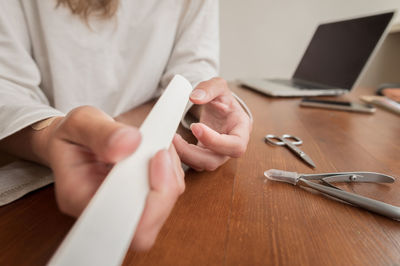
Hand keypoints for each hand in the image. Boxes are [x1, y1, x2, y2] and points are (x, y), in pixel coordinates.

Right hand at [44, 106, 183, 249]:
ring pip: (162, 207)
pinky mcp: (139, 199)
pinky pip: (166, 194)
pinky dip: (171, 170)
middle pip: (146, 224)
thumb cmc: (71, 135)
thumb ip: (101, 133)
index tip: (157, 158)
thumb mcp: (79, 123)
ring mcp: (123, 208)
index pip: (119, 224)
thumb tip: (131, 142)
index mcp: (79, 198)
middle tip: (161, 149)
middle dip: (165, 185)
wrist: (73, 141)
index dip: (147, 200)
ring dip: (170, 173)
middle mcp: (103, 212)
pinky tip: (159, 149)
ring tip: (157, 143)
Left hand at [173, 77, 250, 170]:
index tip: (196, 126)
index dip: (216, 141)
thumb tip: (195, 97)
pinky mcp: (205, 156)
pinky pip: (194, 163)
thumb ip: (209, 88)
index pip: (236, 145)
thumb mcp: (219, 86)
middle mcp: (231, 147)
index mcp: (241, 131)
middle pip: (216, 161)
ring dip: (184, 155)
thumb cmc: (223, 99)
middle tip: (175, 138)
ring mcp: (217, 154)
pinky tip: (172, 143)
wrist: (218, 107)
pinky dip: (182, 156)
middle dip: (193, 153)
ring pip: (202, 165)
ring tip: (171, 140)